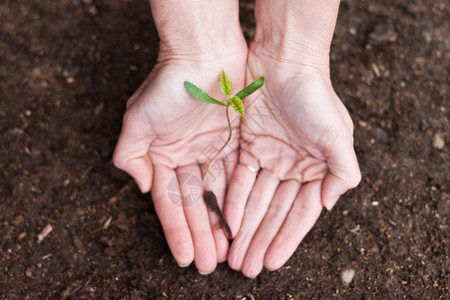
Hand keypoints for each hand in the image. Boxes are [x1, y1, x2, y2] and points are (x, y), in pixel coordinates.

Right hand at [113, 47, 246, 272]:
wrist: (206, 53)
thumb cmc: (168, 84)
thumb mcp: (137, 120)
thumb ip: (131, 155)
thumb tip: (141, 187)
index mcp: (165, 156)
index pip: (171, 202)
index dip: (177, 230)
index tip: (183, 257)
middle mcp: (189, 158)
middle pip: (196, 205)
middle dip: (202, 235)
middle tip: (209, 265)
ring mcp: (214, 153)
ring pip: (219, 197)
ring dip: (222, 225)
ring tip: (227, 253)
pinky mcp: (238, 144)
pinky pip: (238, 179)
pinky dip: (239, 202)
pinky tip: (243, 224)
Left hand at [224, 47, 360, 276]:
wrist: (285, 61)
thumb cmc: (315, 97)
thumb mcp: (339, 136)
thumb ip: (341, 173)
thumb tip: (328, 205)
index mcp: (315, 170)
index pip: (299, 214)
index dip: (286, 239)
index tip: (272, 263)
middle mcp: (291, 168)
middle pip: (272, 212)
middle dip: (259, 240)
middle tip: (245, 268)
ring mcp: (268, 158)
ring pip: (253, 200)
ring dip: (243, 227)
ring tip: (232, 254)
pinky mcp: (246, 147)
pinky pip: (237, 179)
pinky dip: (231, 201)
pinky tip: (224, 222)